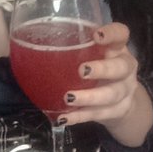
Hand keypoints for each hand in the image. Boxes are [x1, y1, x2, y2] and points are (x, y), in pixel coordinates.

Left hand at [61, 22, 152, 143]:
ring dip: (89, 97)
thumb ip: (74, 49)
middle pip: (121, 67)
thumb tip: (26, 48)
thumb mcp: (92, 55)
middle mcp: (126, 68)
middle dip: (103, 69)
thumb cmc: (99, 69)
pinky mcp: (118, 111)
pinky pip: (99, 114)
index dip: (112, 34)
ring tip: (68, 97)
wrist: (121, 100)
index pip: (121, 34)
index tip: (96, 35)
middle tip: (82, 71)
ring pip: (111, 94)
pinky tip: (64, 118)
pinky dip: (80, 116)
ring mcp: (125, 91)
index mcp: (117, 48)